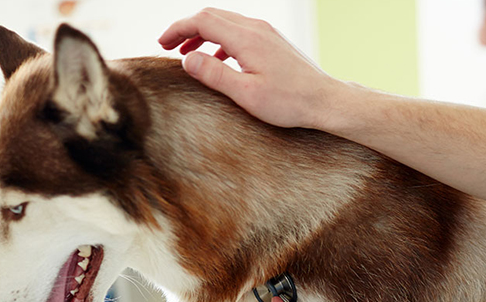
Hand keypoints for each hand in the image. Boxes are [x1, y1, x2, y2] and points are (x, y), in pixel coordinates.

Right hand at [158, 8, 339, 128]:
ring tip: (189, 55)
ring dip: (203, 35)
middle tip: (168, 47)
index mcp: (245, 38)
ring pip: (226, 22)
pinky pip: (239, 32)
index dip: (177, 29)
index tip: (161, 44)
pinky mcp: (273, 41)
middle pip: (211, 16)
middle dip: (186, 29)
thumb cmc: (288, 102)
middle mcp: (256, 28)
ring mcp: (266, 32)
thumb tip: (186, 59)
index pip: (201, 21)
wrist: (324, 100)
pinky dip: (221, 41)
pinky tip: (219, 60)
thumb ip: (214, 74)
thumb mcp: (245, 94)